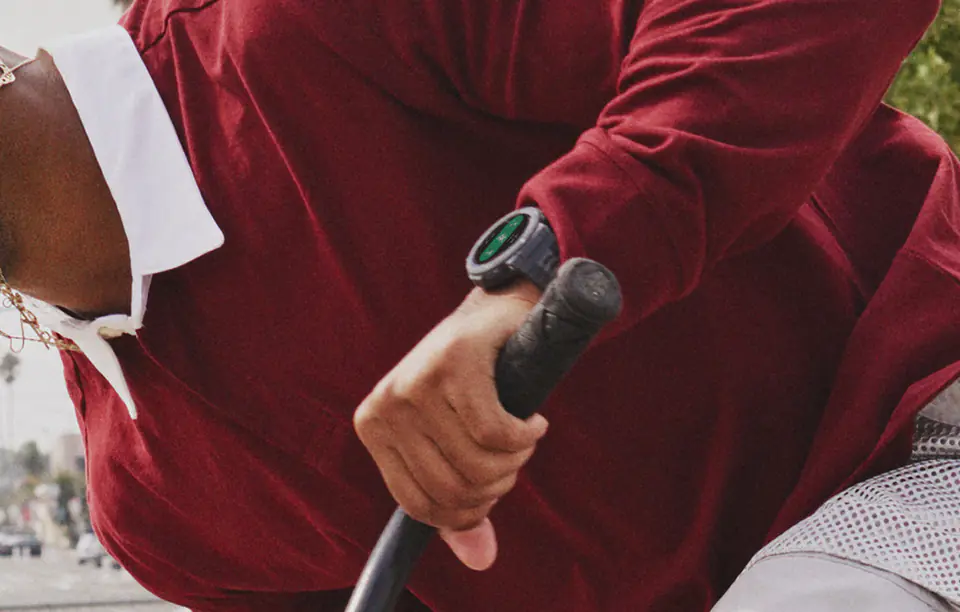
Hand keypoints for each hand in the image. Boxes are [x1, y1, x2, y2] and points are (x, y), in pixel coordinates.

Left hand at [354, 280, 548, 570]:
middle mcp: (385, 405)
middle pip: (453, 489)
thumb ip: (462, 501)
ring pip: (478, 462)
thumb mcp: (454, 442)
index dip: (468, 510)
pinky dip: (525, 435)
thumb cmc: (474, 381)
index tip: (493, 487)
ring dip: (515, 460)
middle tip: (513, 457)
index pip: (419, 506)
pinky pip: (497, 431)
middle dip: (497, 485)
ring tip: (522, 437)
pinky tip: (532, 420)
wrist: (497, 312)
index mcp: (374, 427)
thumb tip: (479, 559)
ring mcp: (416, 381)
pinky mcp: (454, 361)